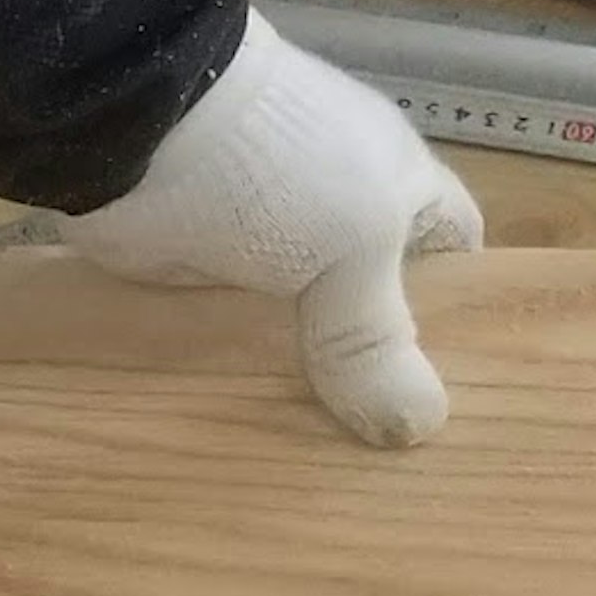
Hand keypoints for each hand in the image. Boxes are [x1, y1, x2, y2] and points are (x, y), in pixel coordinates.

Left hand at [63, 13, 483, 446]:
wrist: (131, 123)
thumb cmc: (273, 161)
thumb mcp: (353, 239)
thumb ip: (377, 333)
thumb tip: (420, 426)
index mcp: (391, 183)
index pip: (451, 247)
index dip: (462, 307)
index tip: (464, 387)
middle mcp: (328, 213)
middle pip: (369, 303)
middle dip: (376, 369)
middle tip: (391, 464)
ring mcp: (255, 243)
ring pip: (294, 328)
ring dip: (298, 385)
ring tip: (321, 472)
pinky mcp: (187, 270)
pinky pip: (222, 336)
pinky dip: (229, 377)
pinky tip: (240, 440)